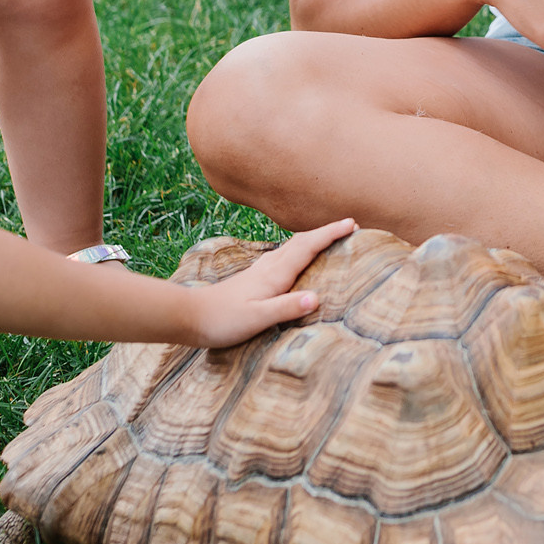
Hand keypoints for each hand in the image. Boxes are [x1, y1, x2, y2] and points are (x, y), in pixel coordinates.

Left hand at [183, 219, 357, 345]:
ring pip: (293, 247)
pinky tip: (297, 258)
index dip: (330, 233)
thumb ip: (285, 308)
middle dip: (326, 231)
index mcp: (275, 274)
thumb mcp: (256, 319)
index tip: (352, 223)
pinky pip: (285, 256)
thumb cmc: (223, 320)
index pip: (308, 246)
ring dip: (313, 239)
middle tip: (349, 225)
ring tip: (330, 237)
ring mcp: (261, 270)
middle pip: (302, 241)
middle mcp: (269, 267)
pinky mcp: (255, 278)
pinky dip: (299, 250)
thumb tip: (317, 298)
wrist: (191, 316)